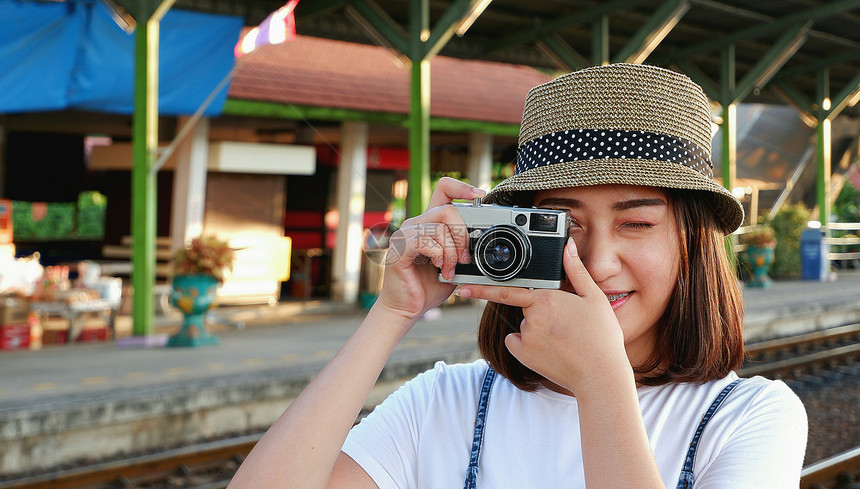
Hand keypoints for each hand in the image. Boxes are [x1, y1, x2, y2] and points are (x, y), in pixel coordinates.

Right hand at [375, 177, 484, 322]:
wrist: (407, 309)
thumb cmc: (428, 287)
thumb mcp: (454, 264)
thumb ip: (464, 249)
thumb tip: (485, 240)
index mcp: (429, 223)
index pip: (444, 189)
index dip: (463, 188)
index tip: (481, 195)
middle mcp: (415, 224)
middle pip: (448, 210)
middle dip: (463, 236)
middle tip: (464, 258)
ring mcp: (405, 234)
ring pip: (439, 228)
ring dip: (452, 253)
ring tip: (450, 270)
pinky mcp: (400, 248)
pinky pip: (426, 241)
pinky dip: (439, 256)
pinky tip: (439, 268)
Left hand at [457, 238, 628, 393]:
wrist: (601, 375)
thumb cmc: (602, 336)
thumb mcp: (593, 298)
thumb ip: (576, 270)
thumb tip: (568, 246)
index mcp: (546, 300)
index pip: (508, 290)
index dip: (483, 288)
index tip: (463, 288)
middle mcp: (531, 318)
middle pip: (526, 309)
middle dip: (540, 313)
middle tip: (566, 325)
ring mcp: (526, 339)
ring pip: (524, 327)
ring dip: (537, 330)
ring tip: (565, 340)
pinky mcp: (524, 356)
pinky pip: (517, 344)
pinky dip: (527, 346)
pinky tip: (550, 351)